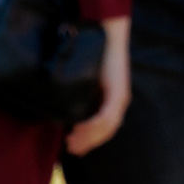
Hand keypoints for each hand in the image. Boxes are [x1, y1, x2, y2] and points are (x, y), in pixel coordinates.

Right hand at [65, 18, 131, 155]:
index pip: (103, 127)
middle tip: (71, 150)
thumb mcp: (86, 74)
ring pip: (106, 128)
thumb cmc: (96, 50)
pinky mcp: (118, 94)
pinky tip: (79, 127)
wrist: (108, 33)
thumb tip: (63, 95)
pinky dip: (92, 125)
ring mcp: (120, 99)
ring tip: (72, 142)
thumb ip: (80, 86)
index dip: (90, 139)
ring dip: (89, 137)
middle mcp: (119, 102)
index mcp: (113, 99)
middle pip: (106, 132)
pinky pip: (106, 116)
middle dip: (88, 142)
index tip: (74, 146)